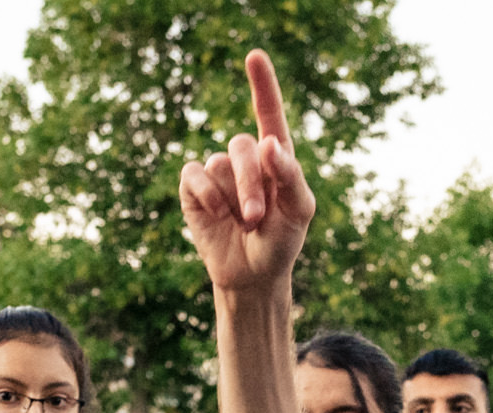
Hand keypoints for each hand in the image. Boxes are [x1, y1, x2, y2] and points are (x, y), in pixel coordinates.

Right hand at [179, 50, 315, 297]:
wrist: (254, 275)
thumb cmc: (282, 241)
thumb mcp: (299, 211)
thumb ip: (290, 175)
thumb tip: (269, 142)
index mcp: (275, 157)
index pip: (268, 113)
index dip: (262, 84)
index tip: (254, 56)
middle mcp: (245, 158)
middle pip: (242, 146)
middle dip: (251, 183)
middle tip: (257, 217)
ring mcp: (218, 172)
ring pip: (219, 164)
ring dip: (233, 197)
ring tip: (244, 223)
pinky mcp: (193, 189)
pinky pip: (195, 176)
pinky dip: (207, 196)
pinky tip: (218, 216)